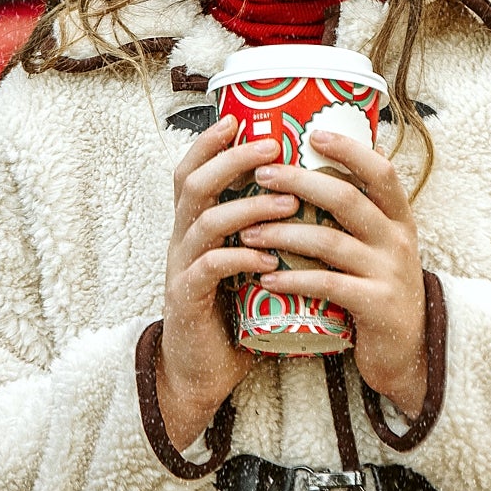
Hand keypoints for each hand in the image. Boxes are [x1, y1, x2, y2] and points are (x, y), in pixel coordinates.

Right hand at [158, 115, 294, 449]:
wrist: (200, 372)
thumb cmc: (231, 311)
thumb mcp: (244, 261)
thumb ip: (261, 230)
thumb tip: (308, 192)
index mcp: (194, 225)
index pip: (192, 171)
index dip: (210, 143)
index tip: (239, 118)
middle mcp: (182, 240)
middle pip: (193, 184)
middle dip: (232, 160)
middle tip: (271, 148)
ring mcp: (181, 269)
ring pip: (205, 223)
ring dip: (249, 207)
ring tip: (289, 202)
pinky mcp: (188, 301)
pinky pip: (210, 269)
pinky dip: (241, 258)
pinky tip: (268, 259)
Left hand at [243, 129, 427, 414]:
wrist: (410, 352)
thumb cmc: (381, 288)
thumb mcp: (381, 246)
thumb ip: (359, 214)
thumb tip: (319, 166)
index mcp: (399, 218)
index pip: (381, 171)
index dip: (350, 150)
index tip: (315, 133)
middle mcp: (397, 239)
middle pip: (347, 199)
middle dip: (300, 182)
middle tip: (261, 175)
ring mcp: (388, 273)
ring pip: (330, 242)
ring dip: (284, 233)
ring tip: (249, 231)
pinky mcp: (376, 306)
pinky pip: (328, 285)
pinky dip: (293, 279)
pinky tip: (266, 278)